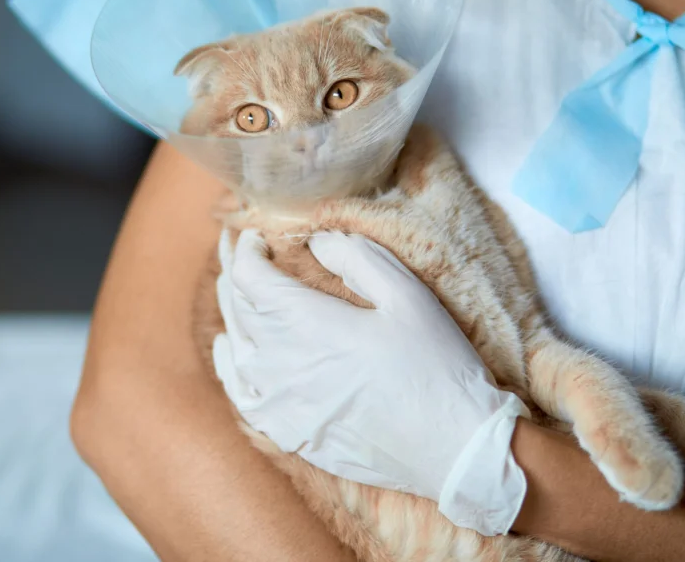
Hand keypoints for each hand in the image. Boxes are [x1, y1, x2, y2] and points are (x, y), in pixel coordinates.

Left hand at [212, 229, 529, 535]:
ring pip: (235, 347)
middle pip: (237, 307)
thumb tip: (315, 239)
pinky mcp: (288, 432)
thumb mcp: (406, 295)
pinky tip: (231, 348)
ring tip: (235, 289)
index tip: (257, 235)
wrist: (455, 448)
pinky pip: (241, 393)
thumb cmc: (437, 366)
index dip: (246, 249)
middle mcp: (281, 363)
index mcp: (307, 323)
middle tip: (238, 249)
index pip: (250, 276)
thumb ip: (355, 258)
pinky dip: (229, 363)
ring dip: (232, 312)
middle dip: (235, 271)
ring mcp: (280, 402)